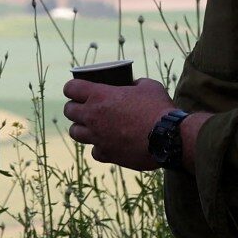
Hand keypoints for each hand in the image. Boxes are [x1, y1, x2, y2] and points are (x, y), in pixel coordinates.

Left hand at [61, 77, 175, 171]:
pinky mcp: (107, 154)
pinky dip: (99, 148)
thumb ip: (136, 83)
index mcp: (100, 95)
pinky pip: (94, 151)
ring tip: (91, 127)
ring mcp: (98, 136)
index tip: (75, 90)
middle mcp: (93, 116)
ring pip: (75, 133)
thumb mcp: (149, 86)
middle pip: (69, 111)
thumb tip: (133, 84)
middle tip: (84, 108)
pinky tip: (108, 144)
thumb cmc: (159, 109)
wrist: (169, 138)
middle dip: (74, 108)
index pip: (70, 88)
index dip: (71, 88)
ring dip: (81, 128)